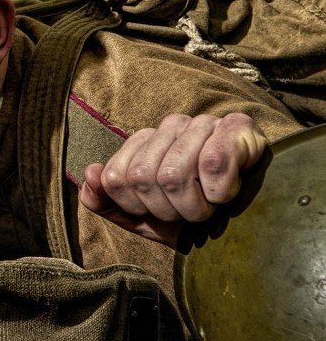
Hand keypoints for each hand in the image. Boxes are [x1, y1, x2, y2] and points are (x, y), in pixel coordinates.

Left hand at [79, 113, 266, 246]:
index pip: (115, 177)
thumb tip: (89, 174)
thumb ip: (106, 202)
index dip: (136, 207)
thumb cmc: (193, 212)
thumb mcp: (144, 216)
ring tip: (209, 207)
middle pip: (144, 178)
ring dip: (194, 207)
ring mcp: (202, 124)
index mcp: (143, 143)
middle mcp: (169, 127)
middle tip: (188, 215)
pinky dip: (219, 191)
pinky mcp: (236, 128)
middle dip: (166, 210)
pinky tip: (226, 194)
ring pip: (175, 174)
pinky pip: (213, 163)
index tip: (158, 214)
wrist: (251, 214)